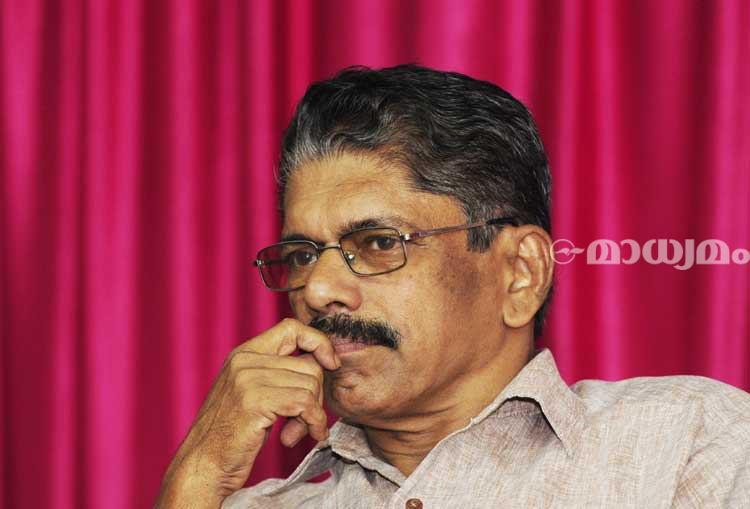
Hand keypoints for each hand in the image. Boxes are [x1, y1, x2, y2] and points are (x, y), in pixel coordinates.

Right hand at [155, 318, 340, 507]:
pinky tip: (306, 436)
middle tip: (306, 420)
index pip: (292, 327)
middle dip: (316, 395)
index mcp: (244, 353)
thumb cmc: (230, 436)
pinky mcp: (255, 401)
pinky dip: (314, 422)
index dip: (318, 342)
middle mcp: (245, 360)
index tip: (330, 364)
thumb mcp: (251, 394)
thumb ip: (278, 375)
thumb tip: (323, 363)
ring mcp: (248, 379)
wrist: (202, 466)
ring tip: (297, 431)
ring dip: (313, 414)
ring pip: (310, 385)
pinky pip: (305, 403)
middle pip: (309, 364)